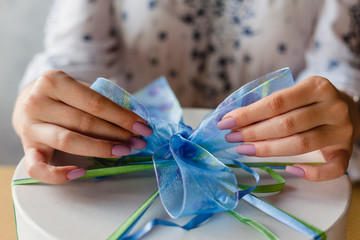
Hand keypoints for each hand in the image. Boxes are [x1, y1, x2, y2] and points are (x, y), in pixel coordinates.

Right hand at [13, 70, 151, 183]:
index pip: (95, 103)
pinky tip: (80, 173)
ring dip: (101, 149)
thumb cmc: (63, 97)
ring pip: (68, 141)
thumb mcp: (80, 89)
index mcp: (54, 81)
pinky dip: (58, 175)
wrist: (28, 102)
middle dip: (117, 134)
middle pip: (85, 122)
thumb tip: (136, 121)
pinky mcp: (25, 148)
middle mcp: (37, 102)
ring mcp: (29, 127)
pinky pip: (37, 168)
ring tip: (123, 151)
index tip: (143, 127)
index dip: (122, 117)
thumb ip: (103, 101)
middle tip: (138, 142)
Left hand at [217, 76, 359, 180]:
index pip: (277, 103)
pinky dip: (311, 173)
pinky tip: (289, 169)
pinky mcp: (347, 151)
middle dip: (253, 133)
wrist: (347, 109)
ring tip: (244, 149)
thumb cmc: (310, 101)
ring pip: (301, 145)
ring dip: (268, 150)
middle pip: (286, 125)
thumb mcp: (295, 93)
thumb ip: (271, 103)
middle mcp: (333, 108)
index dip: (248, 114)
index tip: (226, 122)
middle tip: (232, 138)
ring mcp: (342, 131)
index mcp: (317, 87)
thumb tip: (233, 118)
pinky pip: (333, 169)